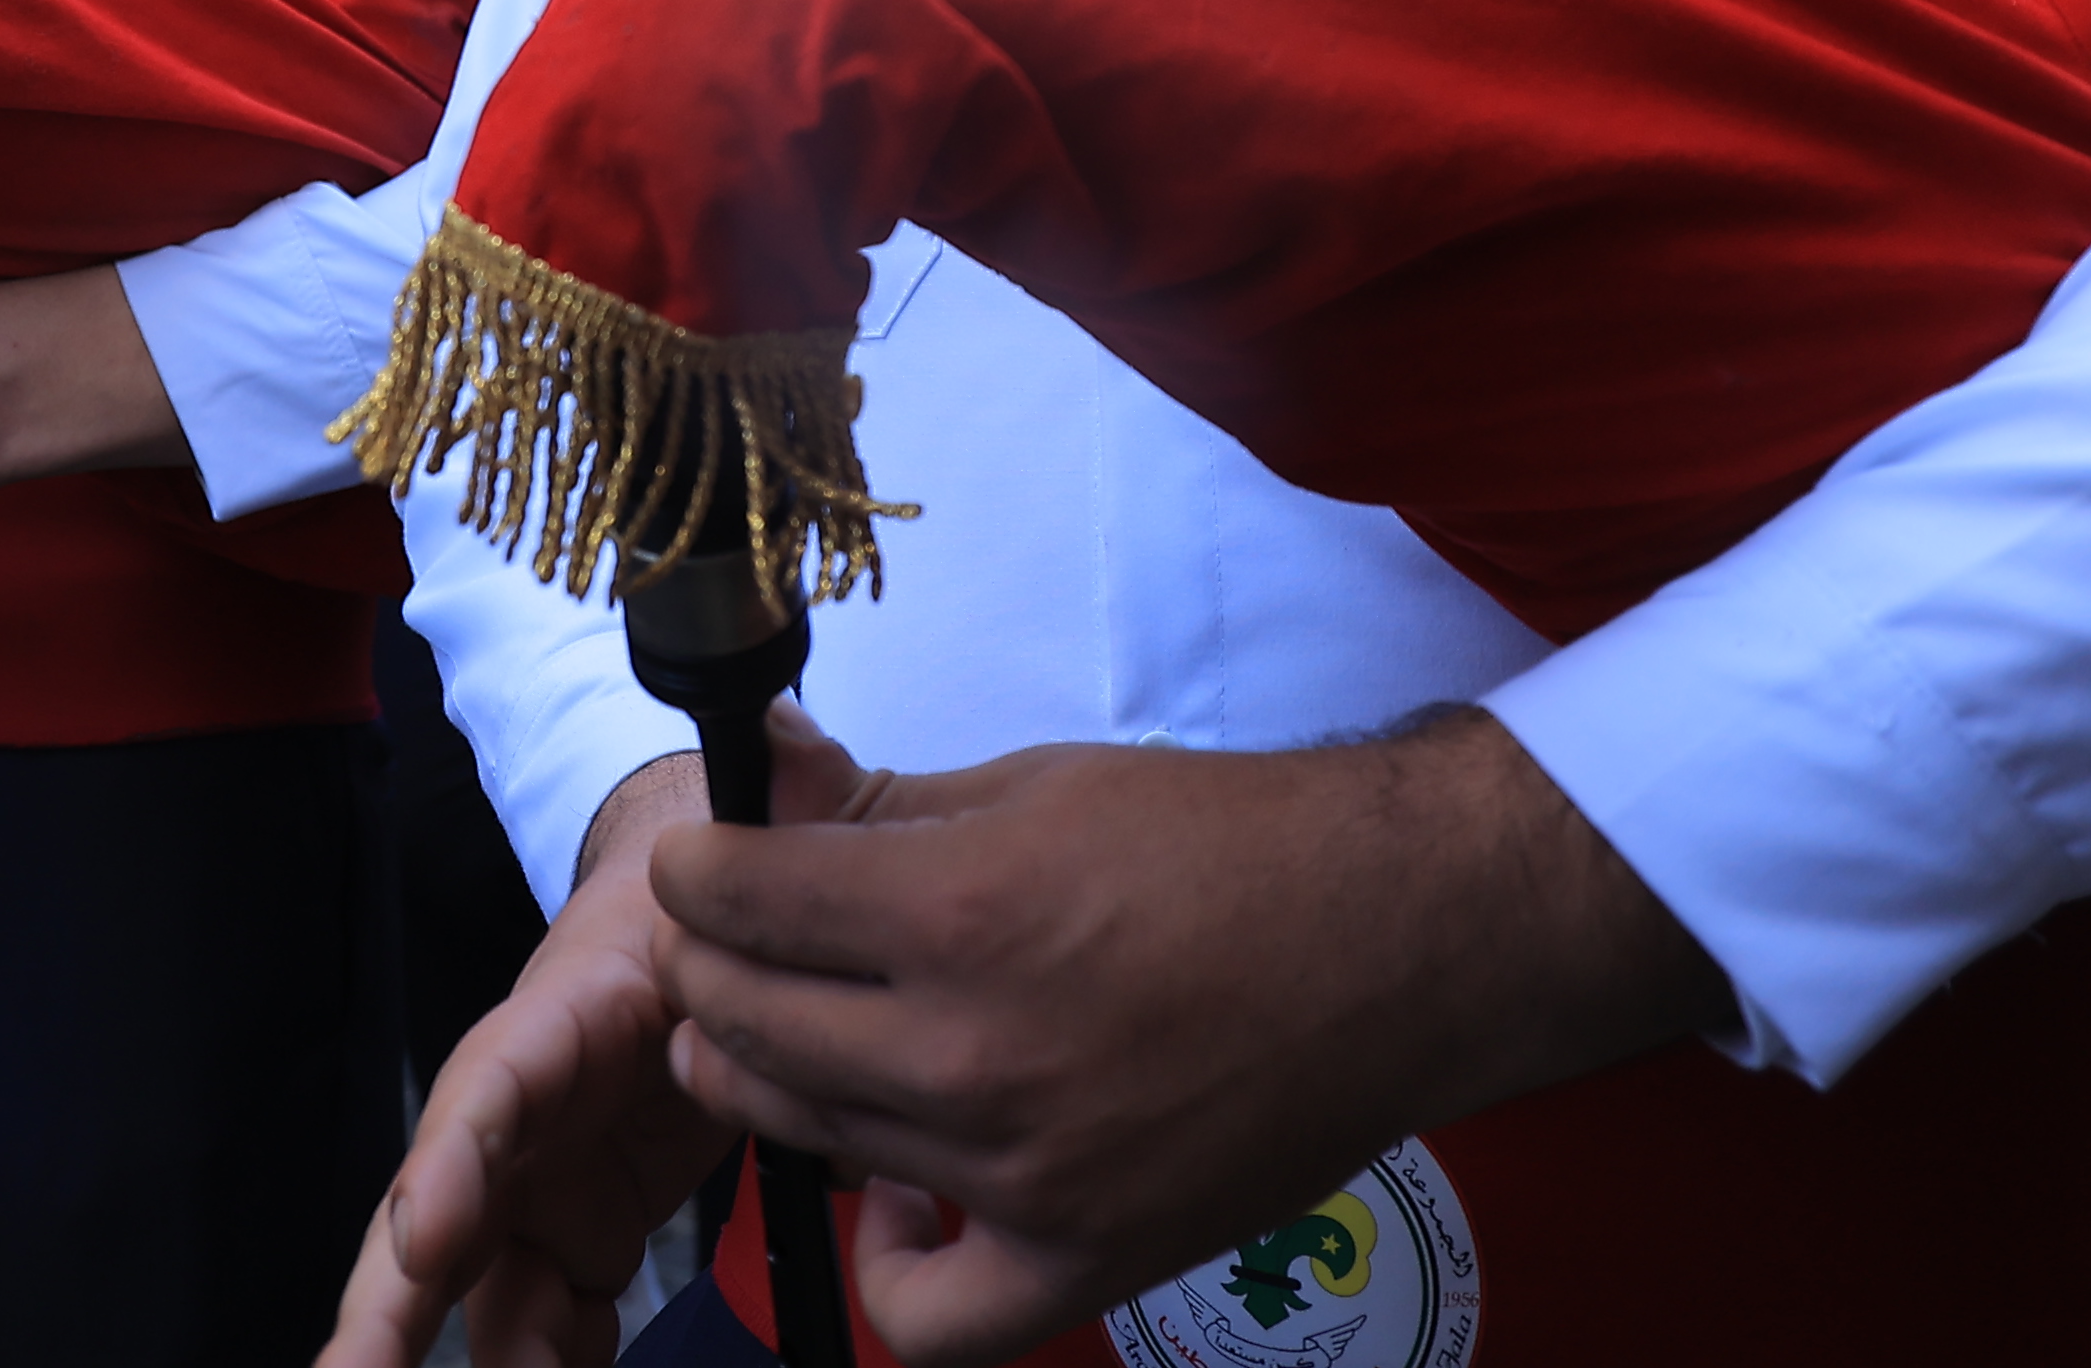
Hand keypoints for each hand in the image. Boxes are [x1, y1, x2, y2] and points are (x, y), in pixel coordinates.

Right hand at [322, 750, 748, 1367]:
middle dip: (389, 1305)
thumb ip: (769, 813)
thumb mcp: (742, 842)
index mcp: (560, 1014)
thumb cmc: (709, 876)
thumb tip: (791, 757)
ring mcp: (546, 1178)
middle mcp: (527, 1111)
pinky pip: (555, 1315)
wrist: (699, 905)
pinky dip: (549, 1364)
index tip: (425, 1238)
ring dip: (477, 1360)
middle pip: (441, 1213)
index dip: (454, 1160)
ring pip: (485, 1286)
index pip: (491, 1082)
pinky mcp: (588, 1225)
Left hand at [645, 712, 1732, 1366]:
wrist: (1395, 943)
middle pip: (741, 1023)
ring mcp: (1021, 1170)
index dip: (696, 874)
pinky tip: (896, 1194)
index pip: (734, 901)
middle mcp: (972, 1049)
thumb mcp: (1038, 783)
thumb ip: (882, 801)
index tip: (705, 866)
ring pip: (809, 1140)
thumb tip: (767, 776)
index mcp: (961, 906)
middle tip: (726, 943)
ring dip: (769, 1081)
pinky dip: (885, 1265)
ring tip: (792, 1035)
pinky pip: (922, 1315)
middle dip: (707, 968)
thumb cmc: (1228, 846)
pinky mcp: (1081, 1255)